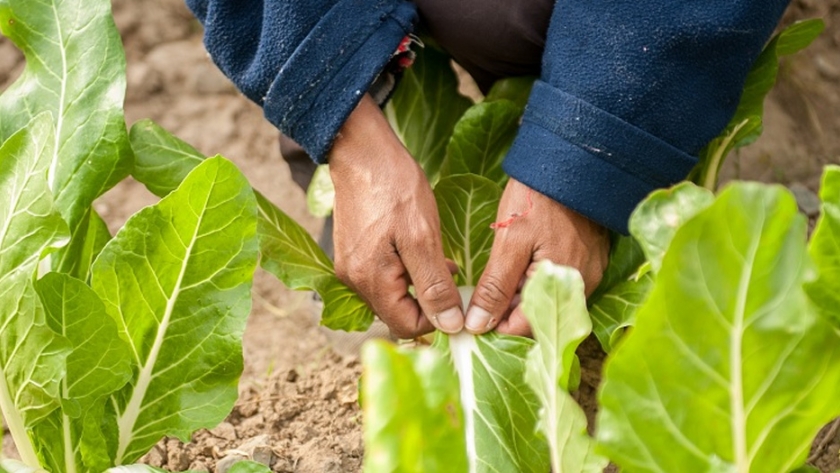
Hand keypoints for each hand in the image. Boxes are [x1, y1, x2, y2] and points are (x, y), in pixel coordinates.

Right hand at [328, 94, 463, 337]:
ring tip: (440, 259)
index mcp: (370, 280)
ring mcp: (351, 266)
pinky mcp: (353, 252)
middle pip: (398, 313)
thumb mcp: (422, 237)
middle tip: (452, 273)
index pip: (407, 326)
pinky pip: (383, 277)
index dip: (438, 320)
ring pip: (392, 296)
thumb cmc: (394, 187)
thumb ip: (434, 286)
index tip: (460, 299)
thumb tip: (449, 326)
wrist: (361, 150)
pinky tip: (420, 251)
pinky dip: (405, 272)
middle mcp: (354, 280)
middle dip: (429, 302)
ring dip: (419, 286)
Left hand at [465, 178, 609, 335]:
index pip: (526, 328)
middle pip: (538, 316)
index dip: (495, 326)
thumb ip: (495, 288)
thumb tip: (478, 325)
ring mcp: (588, 274)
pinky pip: (557, 284)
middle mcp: (581, 288)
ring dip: (520, 296)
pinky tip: (517, 265)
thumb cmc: (537, 198)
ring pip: (547, 301)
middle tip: (477, 298)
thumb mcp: (509, 243)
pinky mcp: (588, 261)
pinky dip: (535, 281)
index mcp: (563, 286)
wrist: (570, 161)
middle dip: (507, 312)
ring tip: (496, 278)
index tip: (471, 317)